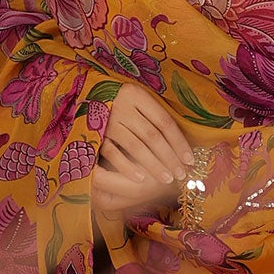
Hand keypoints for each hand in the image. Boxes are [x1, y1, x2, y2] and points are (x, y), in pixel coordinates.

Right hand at [94, 82, 195, 220]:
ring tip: (166, 179)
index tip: (189, 160)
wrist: (83, 97)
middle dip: (169, 157)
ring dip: (154, 165)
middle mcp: (123, 106)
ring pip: (136, 146)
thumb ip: (155, 117)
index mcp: (137, 95)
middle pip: (152, 136)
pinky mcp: (94, 134)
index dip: (179, 142)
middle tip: (180, 174)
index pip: (164, 122)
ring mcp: (108, 120)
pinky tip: (141, 179)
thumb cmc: (119, 103)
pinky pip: (113, 153)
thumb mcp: (137, 102)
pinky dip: (127, 167)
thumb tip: (182, 146)